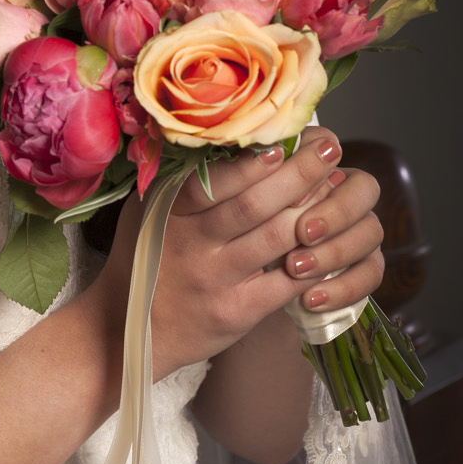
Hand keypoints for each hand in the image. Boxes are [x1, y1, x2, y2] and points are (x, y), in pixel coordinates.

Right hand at [94, 126, 383, 380]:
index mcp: (168, 213)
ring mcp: (214, 280)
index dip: (252, 163)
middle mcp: (190, 245)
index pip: (213, 182)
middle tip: (327, 151)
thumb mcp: (147, 211)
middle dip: (297, 175)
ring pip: (274, 240)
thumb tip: (228, 135)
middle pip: (253, 205)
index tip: (283, 142)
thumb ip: (181, 179)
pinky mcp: (235, 313)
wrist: (127, 328)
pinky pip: (283, 283)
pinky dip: (311, 260)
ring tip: (335, 188)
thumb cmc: (146, 256)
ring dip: (312, 212)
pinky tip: (330, 240)